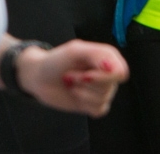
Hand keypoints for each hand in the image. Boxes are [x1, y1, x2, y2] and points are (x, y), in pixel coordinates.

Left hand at [13, 40, 127, 116]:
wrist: (39, 77)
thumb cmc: (56, 60)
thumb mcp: (75, 50)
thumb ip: (98, 54)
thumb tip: (119, 70)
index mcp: (107, 56)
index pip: (120, 71)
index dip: (103, 76)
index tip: (86, 73)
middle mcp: (108, 73)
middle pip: (110, 86)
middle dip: (86, 82)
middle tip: (71, 74)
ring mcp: (102, 89)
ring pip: (103, 99)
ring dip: (82, 92)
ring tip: (70, 82)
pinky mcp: (94, 104)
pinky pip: (99, 110)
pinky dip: (84, 103)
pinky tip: (74, 93)